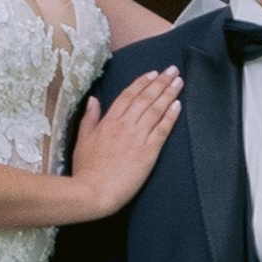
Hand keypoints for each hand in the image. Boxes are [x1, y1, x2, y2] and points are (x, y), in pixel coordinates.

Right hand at [70, 66, 181, 216]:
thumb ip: (89, 118)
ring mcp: (138, 137)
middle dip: (160, 82)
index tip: (152, 73)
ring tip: (178, 81)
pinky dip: (171, 116)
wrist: (94, 192)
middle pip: (146, 98)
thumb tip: (93, 100)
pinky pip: (162, 129)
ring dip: (168, 93)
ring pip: (156, 109)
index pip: (128, 95)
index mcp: (109, 121)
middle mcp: (125, 125)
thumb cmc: (86, 169)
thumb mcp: (82, 140)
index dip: (141, 82)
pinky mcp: (148, 152)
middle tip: (172, 70)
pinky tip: (178, 105)